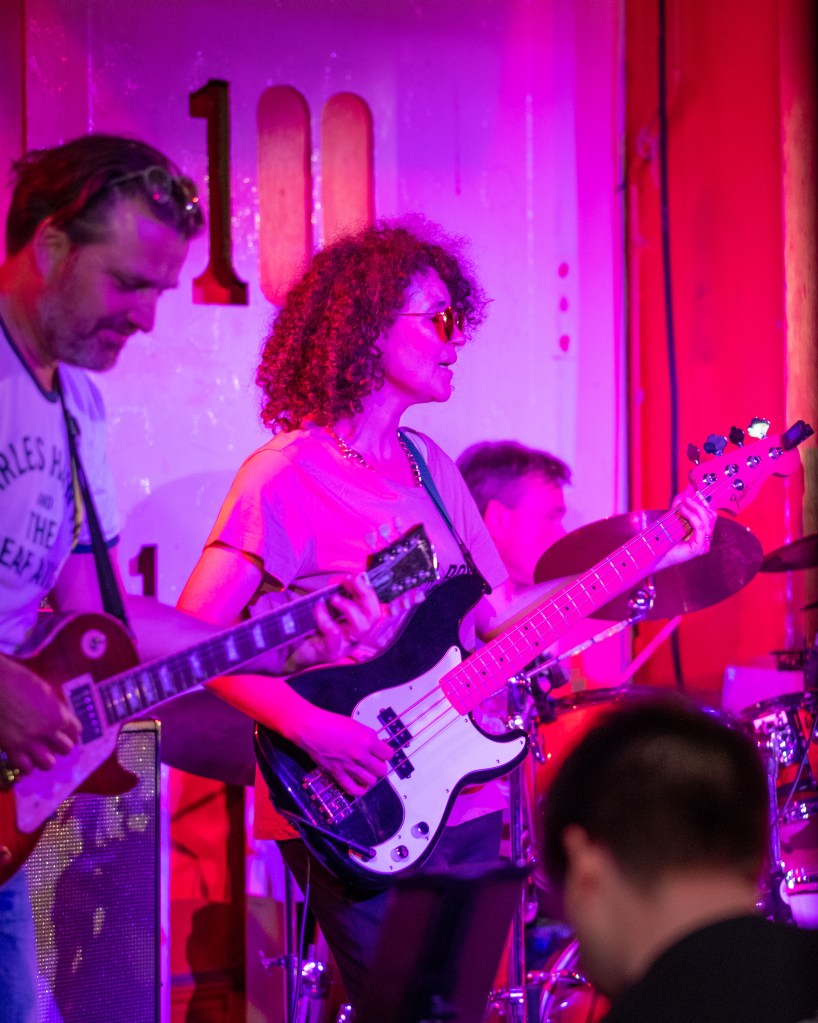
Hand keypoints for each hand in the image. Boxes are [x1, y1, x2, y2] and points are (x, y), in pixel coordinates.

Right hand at [0, 656, 80, 773]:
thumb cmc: (16, 679)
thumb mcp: (43, 691)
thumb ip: (54, 708)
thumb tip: (60, 719)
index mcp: (58, 713)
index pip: (76, 731)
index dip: (71, 733)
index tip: (65, 734)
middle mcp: (47, 729)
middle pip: (66, 749)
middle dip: (60, 746)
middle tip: (51, 743)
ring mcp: (29, 740)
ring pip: (48, 764)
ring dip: (44, 759)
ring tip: (38, 753)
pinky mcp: (11, 747)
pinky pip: (25, 767)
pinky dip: (25, 765)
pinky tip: (22, 757)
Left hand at [287, 572, 383, 670]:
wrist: (294, 650)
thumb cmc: (312, 628)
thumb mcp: (329, 609)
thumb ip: (339, 596)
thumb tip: (347, 580)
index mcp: (358, 624)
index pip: (373, 606)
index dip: (367, 590)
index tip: (356, 577)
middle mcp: (356, 635)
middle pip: (374, 616)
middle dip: (365, 595)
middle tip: (349, 582)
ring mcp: (346, 645)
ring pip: (362, 627)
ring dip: (350, 607)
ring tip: (334, 598)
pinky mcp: (332, 651)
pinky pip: (335, 633)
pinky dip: (326, 618)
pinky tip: (318, 607)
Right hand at [295, 704, 392, 796]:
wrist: (312, 729)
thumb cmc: (332, 722)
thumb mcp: (356, 725)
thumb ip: (367, 738)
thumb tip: (375, 747)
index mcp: (368, 739)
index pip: (388, 754)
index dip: (385, 754)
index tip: (381, 753)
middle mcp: (362, 754)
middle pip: (382, 770)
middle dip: (379, 767)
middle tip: (373, 763)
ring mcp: (350, 766)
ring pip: (371, 781)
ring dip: (370, 778)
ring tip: (365, 772)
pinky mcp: (338, 774)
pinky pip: (353, 789)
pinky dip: (359, 790)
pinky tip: (360, 785)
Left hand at [654, 487, 717, 569]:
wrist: (654, 555)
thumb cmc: (663, 538)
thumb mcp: (674, 517)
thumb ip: (681, 503)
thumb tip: (689, 487)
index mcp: (703, 532)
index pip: (711, 514)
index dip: (703, 502)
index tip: (692, 493)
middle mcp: (706, 539)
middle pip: (711, 516)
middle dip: (699, 504)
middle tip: (685, 499)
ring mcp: (704, 545)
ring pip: (707, 520)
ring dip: (694, 508)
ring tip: (681, 505)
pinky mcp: (698, 548)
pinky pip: (700, 528)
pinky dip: (692, 516)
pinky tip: (682, 511)